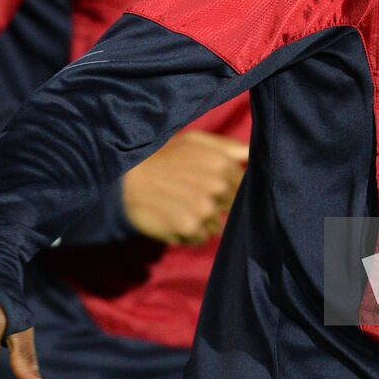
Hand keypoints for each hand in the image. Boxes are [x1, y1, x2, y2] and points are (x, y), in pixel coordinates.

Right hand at [122, 130, 248, 245]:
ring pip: (217, 225)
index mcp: (222, 165)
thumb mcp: (194, 140)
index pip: (244, 187)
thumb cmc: (162, 154)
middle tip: (195, 196)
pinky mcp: (188, 229)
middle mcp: (217, 188)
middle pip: (232, 208)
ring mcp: (203, 210)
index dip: (230, 188)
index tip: (213, 186)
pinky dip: (191, 233)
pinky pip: (201, 239)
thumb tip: (253, 153)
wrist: (126, 177)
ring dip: (205, 221)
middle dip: (218, 204)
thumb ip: (228, 147)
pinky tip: (176, 218)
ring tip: (183, 207)